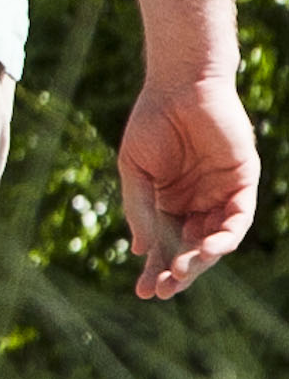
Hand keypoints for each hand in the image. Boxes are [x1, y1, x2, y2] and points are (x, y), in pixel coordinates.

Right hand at [115, 75, 257, 299]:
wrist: (179, 86)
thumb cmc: (151, 123)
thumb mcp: (135, 171)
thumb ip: (139, 208)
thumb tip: (141, 250)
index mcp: (169, 202)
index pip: (165, 244)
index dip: (156, 269)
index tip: (143, 291)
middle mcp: (198, 202)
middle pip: (191, 247)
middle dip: (179, 271)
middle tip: (164, 290)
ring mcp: (222, 193)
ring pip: (217, 238)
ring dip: (202, 259)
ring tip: (183, 271)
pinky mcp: (243, 180)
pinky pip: (238, 216)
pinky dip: (225, 234)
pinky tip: (208, 247)